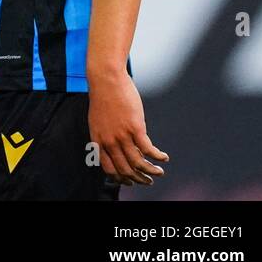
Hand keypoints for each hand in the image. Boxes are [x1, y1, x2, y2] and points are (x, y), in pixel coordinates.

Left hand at [88, 70, 168, 185]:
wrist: (106, 79)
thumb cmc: (103, 98)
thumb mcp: (97, 120)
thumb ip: (104, 135)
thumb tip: (115, 148)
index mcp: (98, 140)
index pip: (108, 168)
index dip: (120, 178)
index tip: (130, 182)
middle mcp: (109, 141)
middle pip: (125, 169)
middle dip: (138, 179)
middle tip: (148, 181)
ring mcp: (121, 135)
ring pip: (138, 163)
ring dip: (150, 171)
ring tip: (159, 172)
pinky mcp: (135, 127)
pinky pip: (148, 150)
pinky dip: (157, 157)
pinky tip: (164, 157)